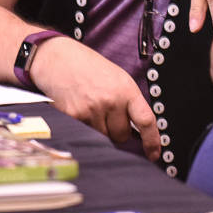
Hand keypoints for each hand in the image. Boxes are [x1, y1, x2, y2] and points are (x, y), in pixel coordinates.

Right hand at [30, 37, 160, 160]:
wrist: (58, 59)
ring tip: (91, 108)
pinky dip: (83, 127)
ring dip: (99, 130)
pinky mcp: (74, 117)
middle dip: (117, 131)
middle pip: (122, 135)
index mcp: (126, 89)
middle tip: (107, 114)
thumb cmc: (88, 67)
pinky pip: (85, 134)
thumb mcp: (116, 78)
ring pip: (103, 138)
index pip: (146, 120)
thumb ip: (128, 102)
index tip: (154, 153)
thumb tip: (137, 131)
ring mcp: (92, 110)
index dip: (152, 140)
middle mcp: (111, 100)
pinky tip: (79, 110)